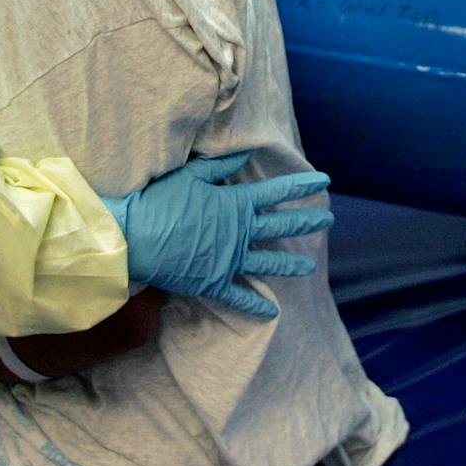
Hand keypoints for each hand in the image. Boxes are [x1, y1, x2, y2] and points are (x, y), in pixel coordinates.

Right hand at [104, 152, 330, 318]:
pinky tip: (272, 311)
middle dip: (307, 222)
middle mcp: (240, 233)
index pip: (277, 191)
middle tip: (328, 220)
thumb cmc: (160, 203)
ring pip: (268, 263)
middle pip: (281, 226)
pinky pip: (241, 297)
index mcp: (236, 205)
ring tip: (309, 266)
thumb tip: (245, 154)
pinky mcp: (214, 283)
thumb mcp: (190, 176)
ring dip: (290, 264)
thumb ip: (220, 167)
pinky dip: (256, 305)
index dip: (302, 186)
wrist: (137, 239)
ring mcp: (230, 261)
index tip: (324, 182)